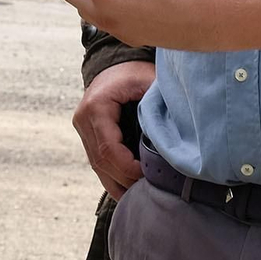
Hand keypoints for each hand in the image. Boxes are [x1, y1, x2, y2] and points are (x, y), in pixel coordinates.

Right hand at [73, 61, 154, 198]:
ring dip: (119, 183)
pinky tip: (130, 190)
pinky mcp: (87, 136)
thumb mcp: (149, 81)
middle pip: (100, 163)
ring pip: (97, 167)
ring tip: (142, 195)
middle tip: (151, 189)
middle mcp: (83, 120)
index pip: (108, 150)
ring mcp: (82, 130)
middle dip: (125, 180)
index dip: (128, 168)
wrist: (115, 64)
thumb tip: (178, 133)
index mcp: (96, 107)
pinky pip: (98, 163)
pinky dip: (114, 177)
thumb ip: (159, 104)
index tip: (150, 175)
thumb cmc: (134, 72)